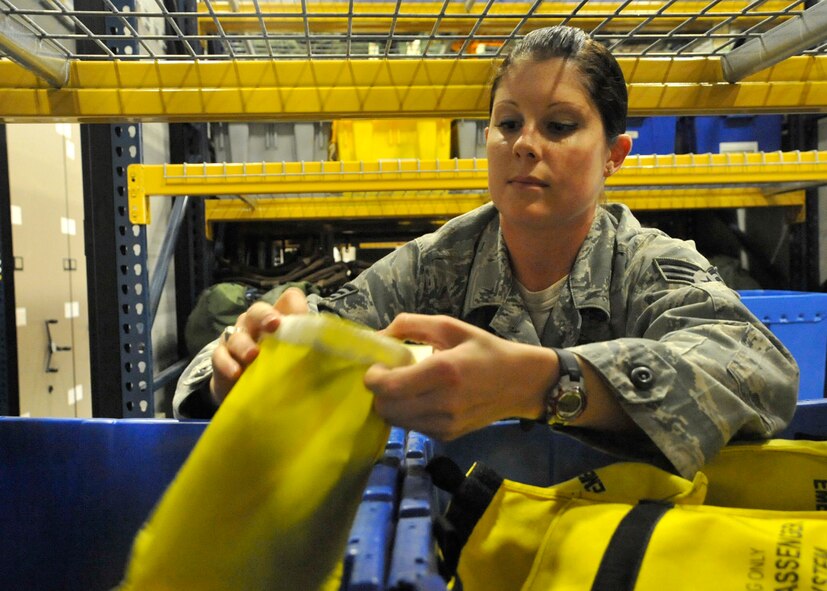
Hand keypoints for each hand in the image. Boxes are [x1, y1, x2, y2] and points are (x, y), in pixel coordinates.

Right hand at [210, 287, 307, 404]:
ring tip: (253, 356)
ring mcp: (237, 339)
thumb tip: (332, 348)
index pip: (289, 300)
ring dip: (244, 343)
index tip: (299, 317)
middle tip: (274, 325)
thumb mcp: (300, 361)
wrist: (252, 396)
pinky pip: (219, 355)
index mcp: (281, 321)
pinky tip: (236, 373)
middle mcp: (257, 325)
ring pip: (237, 332)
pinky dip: (227, 363)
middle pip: (258, 310)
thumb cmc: (281, 371)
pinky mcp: (221, 358)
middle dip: (265, 315)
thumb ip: (312, 350)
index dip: (293, 305)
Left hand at [364, 313, 558, 440]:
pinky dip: (407, 414)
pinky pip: (411, 427)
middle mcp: (444, 402)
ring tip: (405, 386)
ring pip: (395, 420)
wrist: (521, 383)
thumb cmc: (485, 351)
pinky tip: (420, 398)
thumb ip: (411, 325)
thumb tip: (378, 336)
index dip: (373, 378)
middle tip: (389, 375)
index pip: (390, 386)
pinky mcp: (448, 436)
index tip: (378, 365)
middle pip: (386, 408)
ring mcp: (446, 423)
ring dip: (391, 404)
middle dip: (379, 391)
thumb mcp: (451, 327)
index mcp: (444, 371)